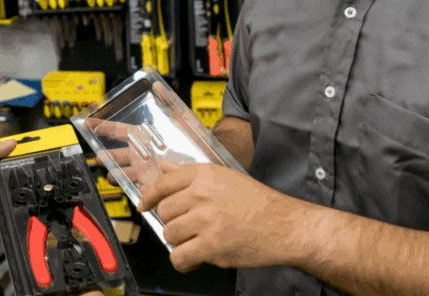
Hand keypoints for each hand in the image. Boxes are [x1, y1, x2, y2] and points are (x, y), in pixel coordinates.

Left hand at [0, 139, 16, 242]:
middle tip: (25, 173)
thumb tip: (12, 143)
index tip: (29, 154)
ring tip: (12, 189)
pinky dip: (3, 208)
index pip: (3, 161)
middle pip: (10, 178)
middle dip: (17, 177)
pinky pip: (2, 212)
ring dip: (11, 193)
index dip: (15, 158)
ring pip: (9, 195)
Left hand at [138, 160, 309, 272]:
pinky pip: (179, 257)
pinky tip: (195, 258)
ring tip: (198, 241)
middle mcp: (203, 194)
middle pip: (165, 212)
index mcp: (206, 174)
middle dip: (174, 222)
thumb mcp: (225, 178)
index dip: (149, 196)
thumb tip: (163, 166)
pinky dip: (184, 262)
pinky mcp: (211, 246)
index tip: (144, 205)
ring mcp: (206, 220)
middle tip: (190, 227)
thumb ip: (190, 174)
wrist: (284, 225)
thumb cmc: (258, 202)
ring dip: (180, 242)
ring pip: (170, 235)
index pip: (164, 182)